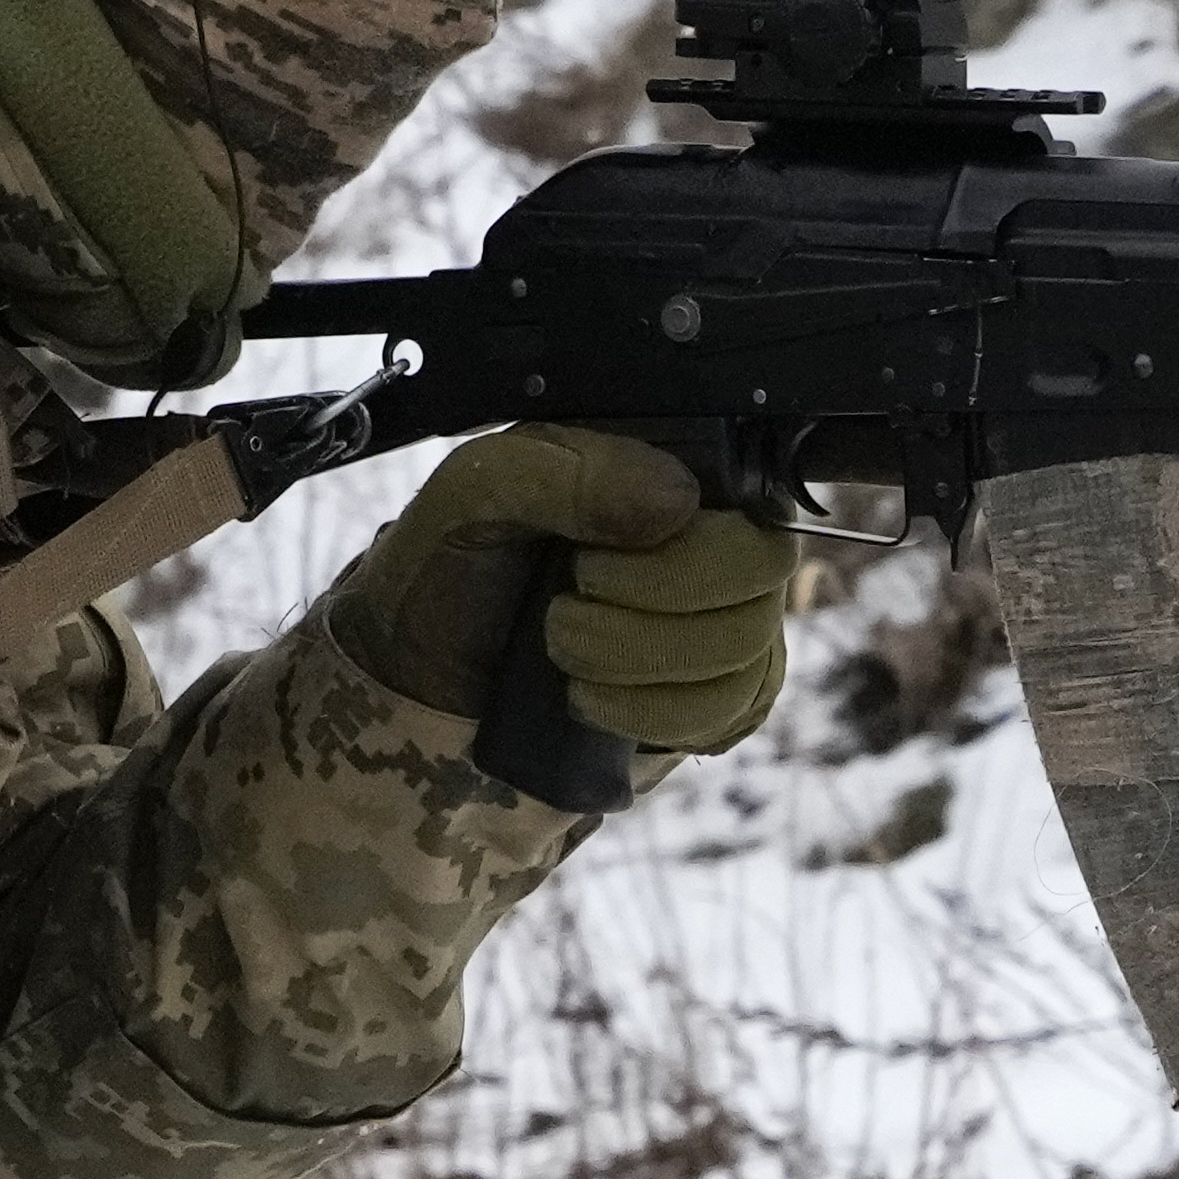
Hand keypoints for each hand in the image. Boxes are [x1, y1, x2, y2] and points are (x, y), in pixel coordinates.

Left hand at [318, 428, 791, 763]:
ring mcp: (723, 616)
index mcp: (665, 464)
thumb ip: (566, 473)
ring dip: (639, 663)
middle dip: (653, 606)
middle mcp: (712, 534)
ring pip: (748, 647)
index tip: (585, 566)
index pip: (744, 490)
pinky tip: (591, 700)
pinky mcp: (717, 694)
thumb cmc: (450, 571)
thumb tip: (677, 500)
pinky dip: (650, 714)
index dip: (675, 545)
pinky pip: (734, 710)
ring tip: (562, 652)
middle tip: (563, 612)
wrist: (417, 682)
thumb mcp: (476, 495)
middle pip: (761, 569)